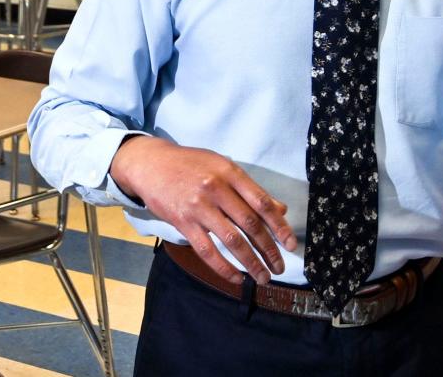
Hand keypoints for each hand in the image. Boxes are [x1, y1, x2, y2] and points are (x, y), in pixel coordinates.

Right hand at [110, 135, 297, 284]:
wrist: (152, 164)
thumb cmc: (192, 164)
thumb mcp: (224, 167)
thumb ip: (251, 189)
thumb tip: (280, 209)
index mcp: (231, 173)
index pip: (262, 203)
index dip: (279, 226)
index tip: (290, 244)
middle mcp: (217, 189)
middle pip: (250, 224)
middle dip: (268, 249)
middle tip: (280, 267)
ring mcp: (200, 207)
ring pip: (232, 240)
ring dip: (251, 262)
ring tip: (263, 276)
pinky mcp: (183, 223)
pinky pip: (207, 250)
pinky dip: (224, 267)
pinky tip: (236, 278)